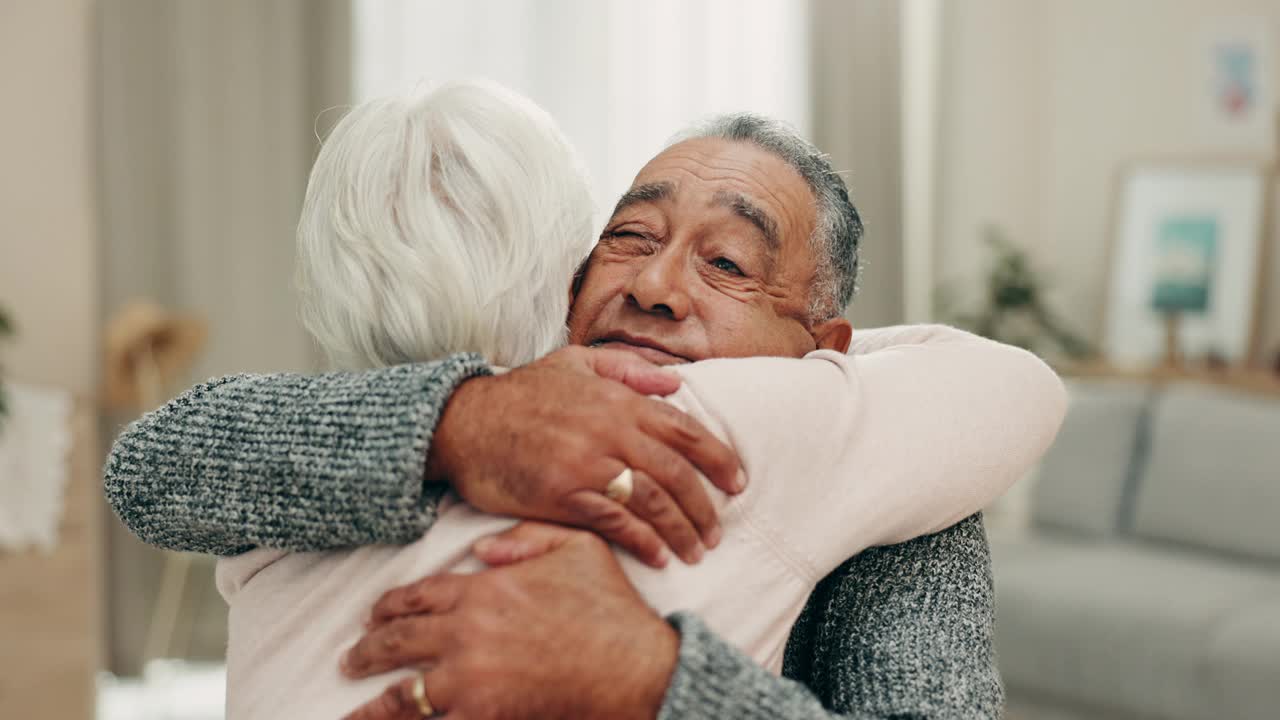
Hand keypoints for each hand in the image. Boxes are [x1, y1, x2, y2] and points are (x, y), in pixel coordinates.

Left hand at [340, 523, 678, 719]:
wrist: (635, 666)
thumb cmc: (611, 607)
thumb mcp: (578, 547)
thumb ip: (527, 538)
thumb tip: (482, 547)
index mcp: (485, 589)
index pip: (419, 595)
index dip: (391, 606)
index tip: (376, 614)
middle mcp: (467, 632)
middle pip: (399, 641)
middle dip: (368, 650)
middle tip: (352, 659)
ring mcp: (471, 678)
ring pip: (403, 694)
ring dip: (372, 704)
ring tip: (354, 711)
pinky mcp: (484, 715)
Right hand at [427, 345, 743, 566]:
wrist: (463, 422)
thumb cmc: (521, 394)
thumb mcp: (575, 363)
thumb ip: (628, 370)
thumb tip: (675, 383)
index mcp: (618, 399)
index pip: (685, 430)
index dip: (719, 458)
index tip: (738, 482)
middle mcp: (609, 430)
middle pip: (676, 472)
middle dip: (705, 505)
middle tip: (719, 530)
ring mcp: (586, 463)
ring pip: (652, 501)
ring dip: (682, 530)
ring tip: (697, 550)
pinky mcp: (563, 495)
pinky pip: (615, 523)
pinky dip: (643, 541)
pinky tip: (658, 556)